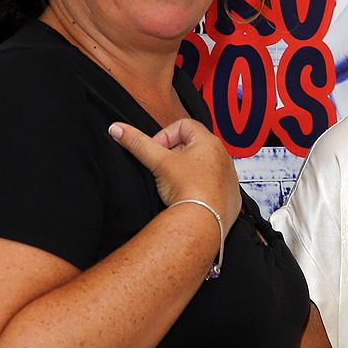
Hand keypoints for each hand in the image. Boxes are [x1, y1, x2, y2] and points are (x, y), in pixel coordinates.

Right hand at [110, 119, 242, 227]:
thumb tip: (117, 129)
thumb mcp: (158, 161)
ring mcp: (228, 177)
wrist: (203, 221)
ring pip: (203, 166)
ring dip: (187, 171)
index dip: (165, 135)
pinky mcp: (230, 195)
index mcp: (209, 142)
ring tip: (176, 184)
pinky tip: (189, 196)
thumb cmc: (187, 189)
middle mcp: (223, 157)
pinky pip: (213, 185)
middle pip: (194, 145)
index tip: (156, 151)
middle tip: (164, 168)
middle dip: (175, 154)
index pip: (184, 125)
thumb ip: (137, 142)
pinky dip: (200, 188)